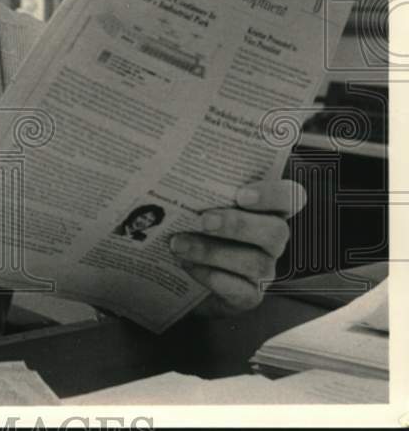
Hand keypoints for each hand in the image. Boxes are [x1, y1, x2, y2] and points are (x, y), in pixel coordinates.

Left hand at [170, 179, 305, 317]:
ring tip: (178, 243)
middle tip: (203, 220)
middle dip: (237, 225)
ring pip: (255, 262)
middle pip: (276, 232)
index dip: (273, 194)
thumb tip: (165, 159)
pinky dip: (211, 276)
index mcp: (265, 209)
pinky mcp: (249, 296)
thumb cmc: (192, 226)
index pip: (289, 197)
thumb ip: (197, 183)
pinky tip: (186, 265)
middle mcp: (271, 239)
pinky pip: (241, 291)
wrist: (179, 273)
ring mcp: (264, 270)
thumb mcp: (195, 200)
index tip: (242, 194)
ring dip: (212, 251)